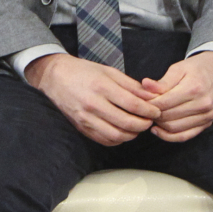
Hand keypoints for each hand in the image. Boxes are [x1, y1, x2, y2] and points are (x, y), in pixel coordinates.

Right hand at [25, 52, 159, 145]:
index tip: (156, 111)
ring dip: (132, 134)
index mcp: (102, 87)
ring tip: (138, 126)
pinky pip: (105, 140)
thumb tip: (152, 96)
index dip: (148, 110)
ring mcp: (86, 119)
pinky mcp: (82, 128)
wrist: (55, 78)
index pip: (132, 104)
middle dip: (144, 124)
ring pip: (117, 135)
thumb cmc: (84, 72)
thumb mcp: (109, 71)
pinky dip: (118, 139)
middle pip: (126, 123)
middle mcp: (93, 105)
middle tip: (150, 121)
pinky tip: (123, 131)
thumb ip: (131, 85)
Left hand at [141, 53, 212, 142]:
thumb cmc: (198, 68)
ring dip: (159, 125)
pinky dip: (169, 136)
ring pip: (174, 129)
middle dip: (152, 115)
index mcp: (193, 88)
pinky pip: (185, 136)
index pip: (163, 103)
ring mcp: (206, 116)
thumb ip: (162, 82)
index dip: (148, 104)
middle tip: (143, 110)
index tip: (140, 101)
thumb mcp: (179, 68)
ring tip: (151, 117)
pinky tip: (158, 130)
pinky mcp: (207, 123)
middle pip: (167, 117)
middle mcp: (202, 104)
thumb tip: (144, 86)